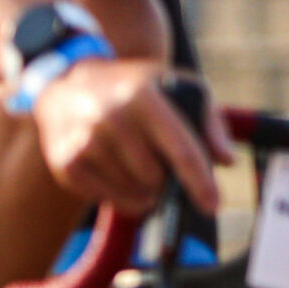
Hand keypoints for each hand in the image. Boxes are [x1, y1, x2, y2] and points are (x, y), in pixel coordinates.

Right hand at [30, 58, 228, 215]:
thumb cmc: (133, 88)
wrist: (65, 82)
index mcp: (142, 95)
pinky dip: (117, 195)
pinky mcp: (64, 160)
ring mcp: (82, 139)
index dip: (200, 182)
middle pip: (154, 177)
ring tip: (138, 170)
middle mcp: (108, 116)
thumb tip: (225, 160)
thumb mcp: (176, 87)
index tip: (212, 205)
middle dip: (164, 181)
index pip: (180, 150)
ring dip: (142, 190)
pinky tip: (117, 175)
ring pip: (130, 191)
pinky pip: (103, 197)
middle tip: (160, 168)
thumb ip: (209, 121)